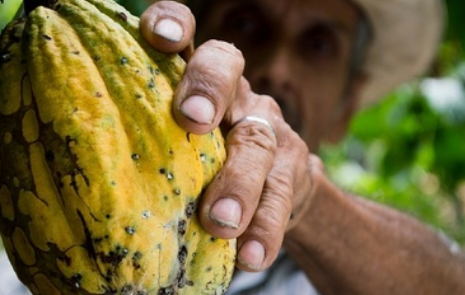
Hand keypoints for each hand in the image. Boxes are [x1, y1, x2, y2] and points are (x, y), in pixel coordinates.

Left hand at [140, 1, 319, 271]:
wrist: (276, 188)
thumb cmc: (206, 164)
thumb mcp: (178, 144)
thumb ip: (150, 142)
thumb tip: (82, 171)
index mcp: (197, 81)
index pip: (188, 37)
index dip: (175, 24)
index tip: (159, 36)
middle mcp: (235, 94)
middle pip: (227, 70)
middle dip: (209, 89)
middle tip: (193, 120)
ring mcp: (268, 128)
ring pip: (257, 142)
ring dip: (239, 182)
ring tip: (220, 222)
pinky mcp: (293, 169)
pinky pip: (282, 195)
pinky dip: (265, 227)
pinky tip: (250, 255)